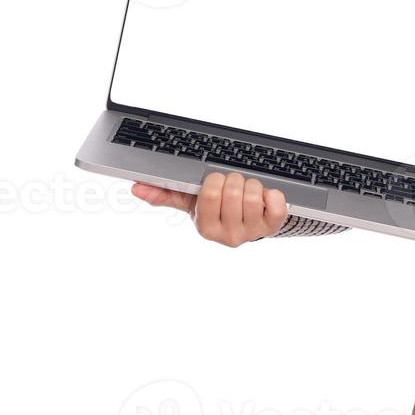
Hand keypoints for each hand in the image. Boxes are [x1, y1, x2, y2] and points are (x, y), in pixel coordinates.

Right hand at [132, 171, 289, 246]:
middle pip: (234, 190)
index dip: (215, 179)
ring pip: (254, 193)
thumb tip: (137, 187)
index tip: (215, 179)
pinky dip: (273, 193)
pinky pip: (277, 202)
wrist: (247, 223)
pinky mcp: (273, 226)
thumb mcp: (192, 203)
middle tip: (233, 185)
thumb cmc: (217, 209)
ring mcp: (252, 233)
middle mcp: (229, 235)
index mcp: (206, 228)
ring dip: (252, 184)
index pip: (210, 193)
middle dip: (234, 179)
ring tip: (247, 191)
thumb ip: (165, 195)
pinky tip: (265, 198)